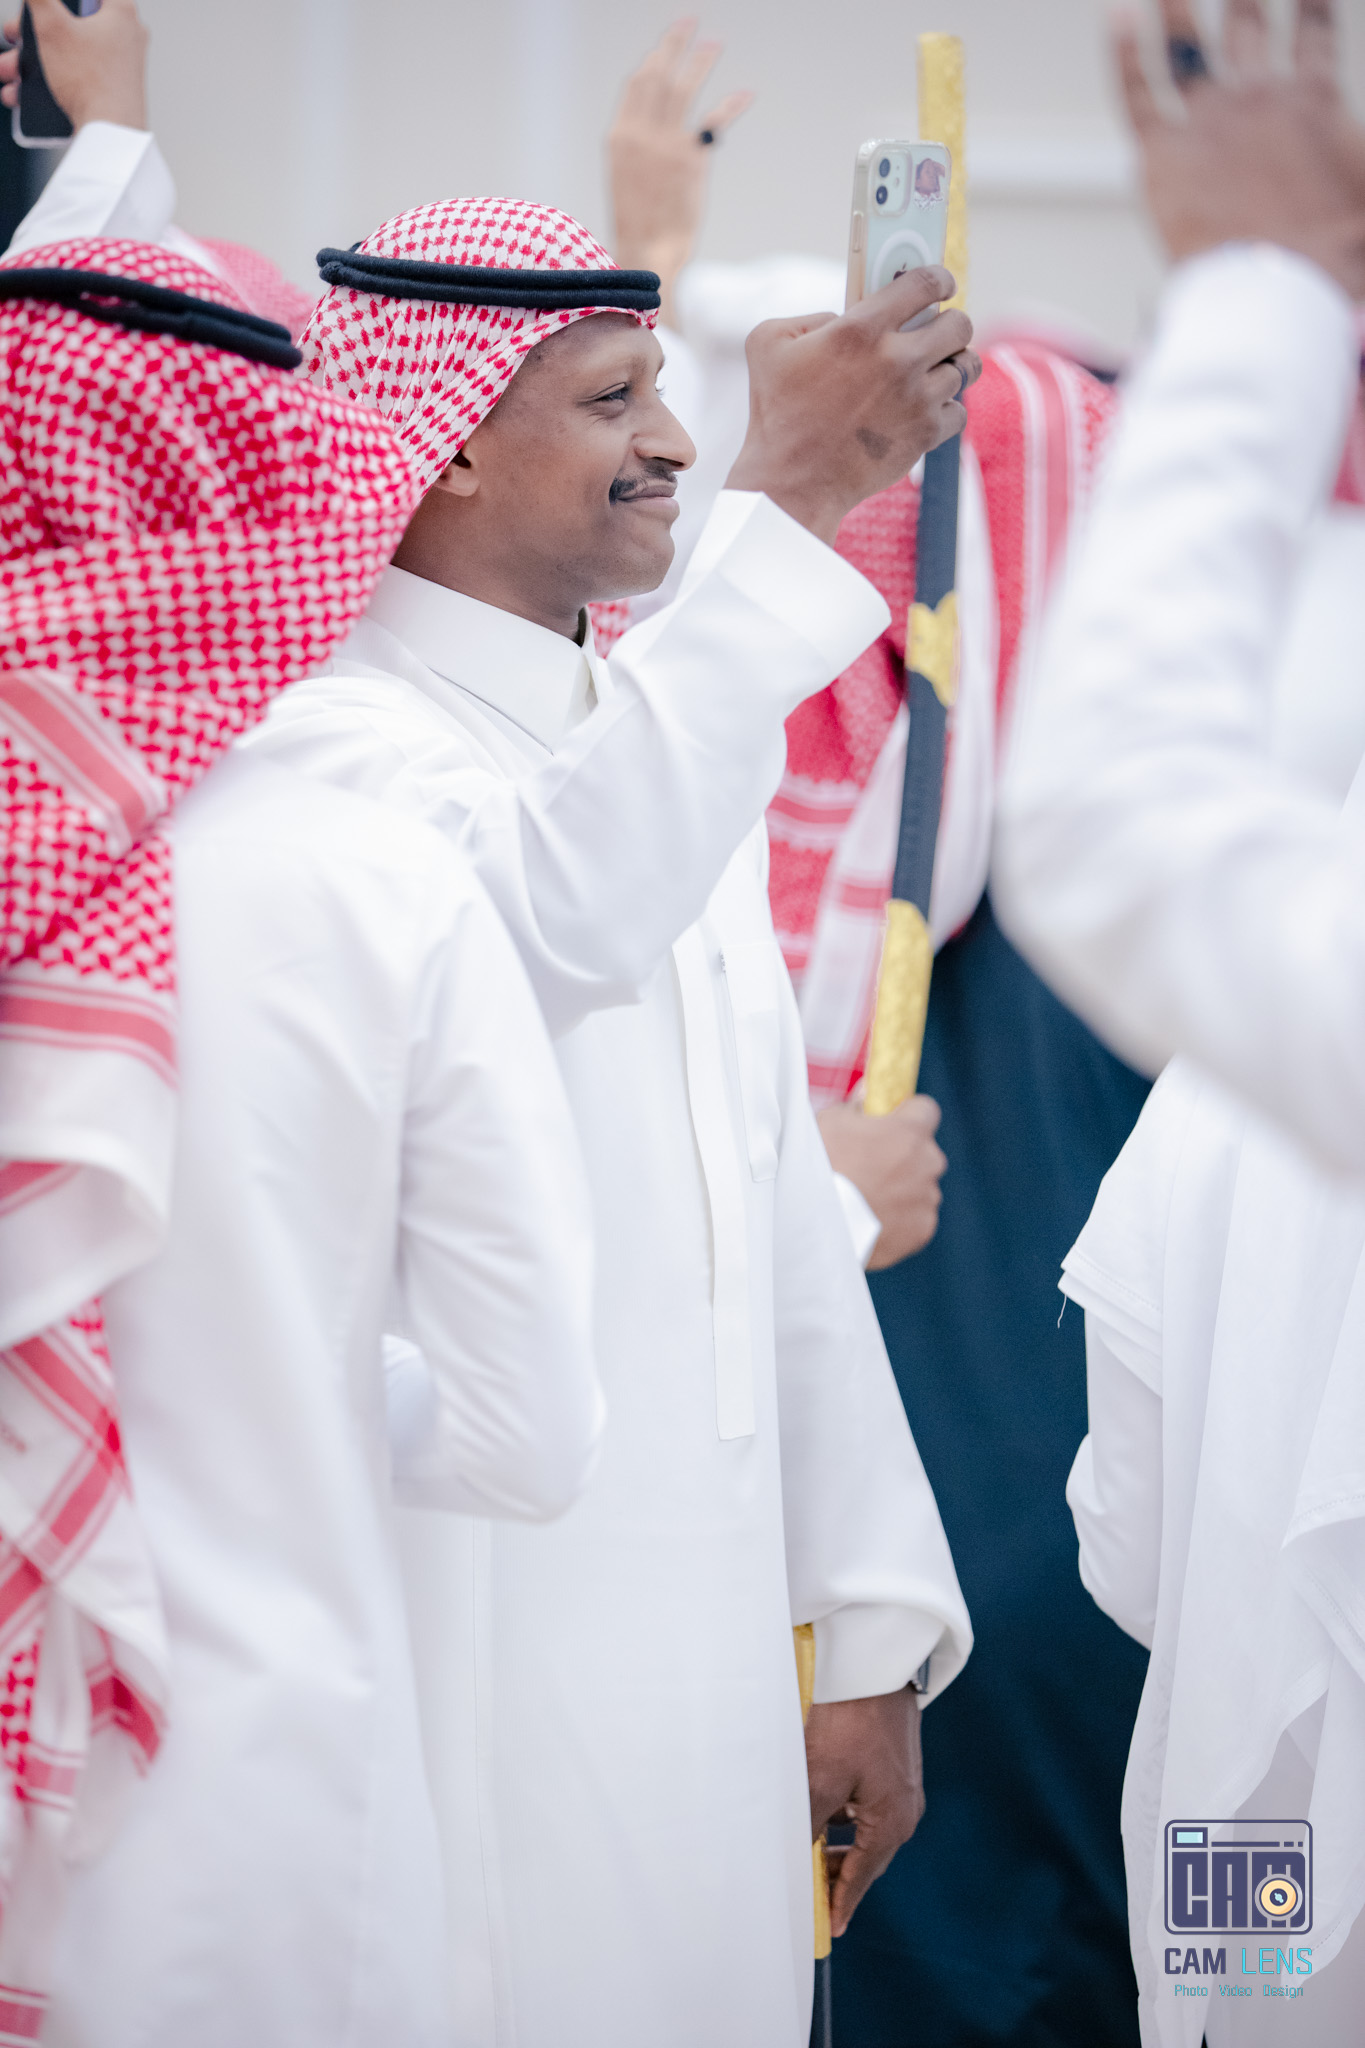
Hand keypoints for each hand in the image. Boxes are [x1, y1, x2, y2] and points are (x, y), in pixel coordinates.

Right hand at [1, 0, 147, 127]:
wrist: (110, 136)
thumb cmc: (89, 81)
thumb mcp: (51, 25)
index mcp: (120, 12)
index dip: (57, 2)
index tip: (40, 10)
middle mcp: (127, 38)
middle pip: (71, 23)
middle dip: (31, 33)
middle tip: (14, 37)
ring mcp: (121, 68)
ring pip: (68, 55)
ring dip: (31, 62)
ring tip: (9, 71)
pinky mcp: (112, 94)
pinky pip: (76, 81)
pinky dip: (50, 84)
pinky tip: (23, 94)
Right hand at [607, 19, 752, 327]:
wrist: (647, 252)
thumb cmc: (637, 223)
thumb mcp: (625, 177)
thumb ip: (638, 146)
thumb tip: (655, 126)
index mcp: (619, 137)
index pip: (635, 86)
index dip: (652, 62)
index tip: (663, 47)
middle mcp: (640, 134)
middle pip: (658, 76)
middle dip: (673, 45)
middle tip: (687, 23)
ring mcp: (665, 144)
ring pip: (684, 89)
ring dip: (700, 63)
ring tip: (714, 44)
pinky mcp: (691, 159)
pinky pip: (714, 121)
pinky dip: (731, 105)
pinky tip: (745, 94)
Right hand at [725, 268, 978, 543]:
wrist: (792, 484)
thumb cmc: (776, 414)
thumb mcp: (768, 343)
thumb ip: (810, 317)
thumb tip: (843, 317)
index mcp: (861, 329)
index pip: (926, 283)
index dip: (941, 279)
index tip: (943, 285)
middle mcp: (898, 360)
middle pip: (960, 325)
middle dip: (952, 324)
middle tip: (940, 332)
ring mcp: (917, 399)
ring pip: (965, 368)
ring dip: (951, 367)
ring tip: (934, 372)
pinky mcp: (925, 434)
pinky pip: (959, 410)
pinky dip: (945, 410)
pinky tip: (924, 410)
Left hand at [805, 1688, 924, 1937]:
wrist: (876, 1664)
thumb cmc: (852, 1719)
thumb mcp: (823, 1777)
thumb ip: (810, 1825)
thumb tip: (796, 1858)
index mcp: (893, 1821)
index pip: (861, 1876)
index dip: (841, 1902)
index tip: (828, 1929)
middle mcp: (904, 1808)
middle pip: (866, 1856)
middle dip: (836, 1873)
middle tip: (808, 1891)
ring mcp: (899, 1784)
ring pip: (862, 1828)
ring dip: (835, 1840)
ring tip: (804, 1849)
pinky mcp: (890, 1763)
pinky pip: (864, 1802)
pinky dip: (841, 1812)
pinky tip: (817, 1806)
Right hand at [818, 1094, 945, 1268]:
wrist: (818, 1221)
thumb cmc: (822, 1164)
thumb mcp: (831, 1121)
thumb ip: (858, 1105)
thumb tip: (869, 1094)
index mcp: (911, 1131)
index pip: (926, 1109)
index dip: (907, 1114)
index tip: (891, 1123)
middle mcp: (928, 1162)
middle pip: (924, 1151)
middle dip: (904, 1155)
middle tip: (871, 1165)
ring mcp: (928, 1198)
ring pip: (921, 1186)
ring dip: (903, 1188)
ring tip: (868, 1198)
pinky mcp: (923, 1229)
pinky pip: (917, 1217)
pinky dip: (901, 1218)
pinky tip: (874, 1219)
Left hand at [1117, 0, 1364, 300]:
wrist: (1281, 285)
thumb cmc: (1331, 255)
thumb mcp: (1364, 200)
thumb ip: (1355, 166)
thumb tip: (1353, 187)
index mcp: (1316, 101)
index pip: (1314, 33)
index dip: (1310, 5)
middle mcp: (1260, 96)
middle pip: (1246, 28)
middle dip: (1241, 1)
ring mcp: (1209, 120)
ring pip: (1186, 49)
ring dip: (1174, 14)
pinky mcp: (1164, 153)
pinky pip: (1139, 93)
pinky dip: (1125, 53)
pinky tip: (1117, 20)